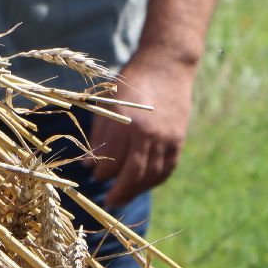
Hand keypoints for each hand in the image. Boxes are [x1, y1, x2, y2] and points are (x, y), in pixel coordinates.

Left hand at [90, 48, 196, 207]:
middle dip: (120, 191)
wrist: (166, 65)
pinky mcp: (179, 139)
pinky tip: (143, 184)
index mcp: (126, 122)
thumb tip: (88, 163)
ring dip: (137, 190)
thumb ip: (99, 134)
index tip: (94, 176)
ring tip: (124, 196)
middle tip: (109, 202)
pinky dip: (155, 180)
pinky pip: (167, 168)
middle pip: (133, 173)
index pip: (112, 159)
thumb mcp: (108, 102)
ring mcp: (167, 137)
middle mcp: (148, 133)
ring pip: (152, 175)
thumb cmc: (130, 81)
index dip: (102, 172)